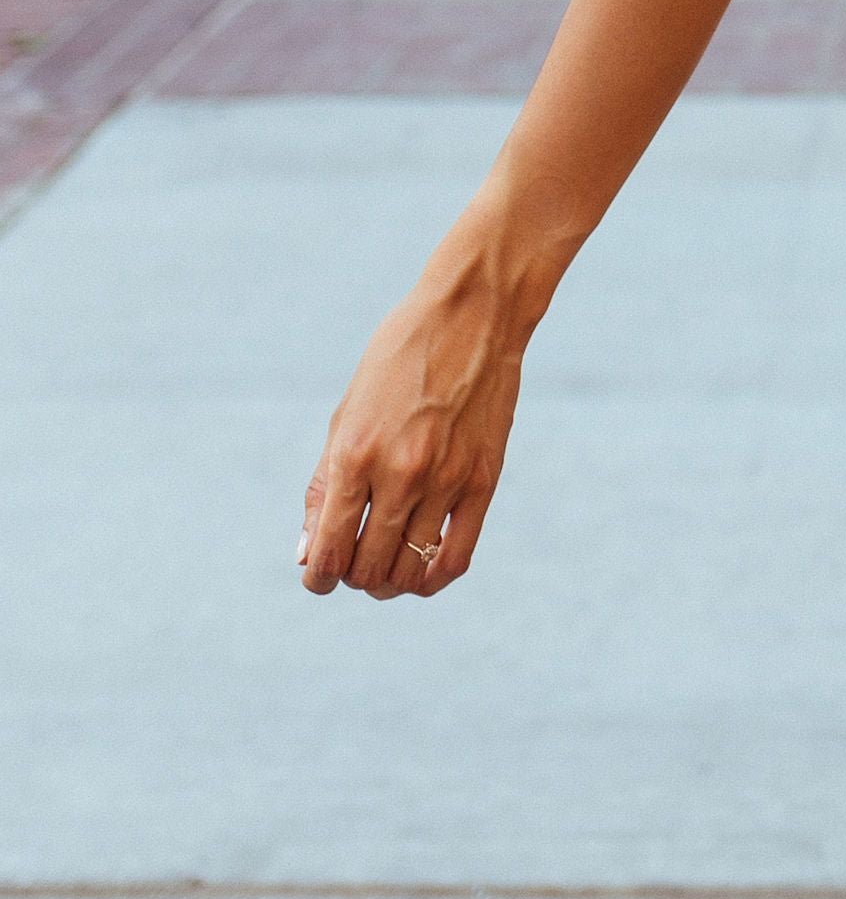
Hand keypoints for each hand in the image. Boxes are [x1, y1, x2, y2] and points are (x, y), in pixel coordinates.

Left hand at [299, 243, 526, 601]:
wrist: (471, 315)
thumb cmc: (398, 358)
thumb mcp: (346, 414)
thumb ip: (325, 486)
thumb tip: (308, 553)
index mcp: (355, 453)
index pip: (328, 552)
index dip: (318, 577)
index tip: (320, 576)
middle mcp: (399, 473)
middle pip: (369, 568)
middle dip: (354, 579)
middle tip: (354, 565)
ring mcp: (446, 480)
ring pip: (410, 569)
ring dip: (390, 582)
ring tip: (386, 569)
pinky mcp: (484, 481)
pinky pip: (456, 556)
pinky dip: (433, 578)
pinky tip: (422, 571)